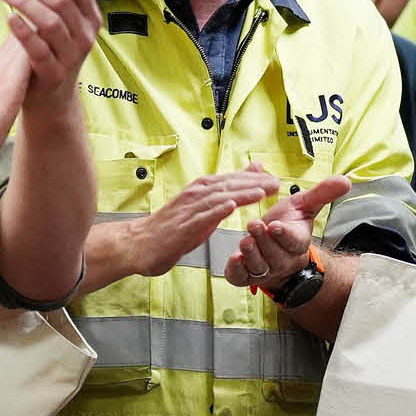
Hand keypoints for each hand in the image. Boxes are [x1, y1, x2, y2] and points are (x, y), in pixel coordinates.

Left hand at [0, 0, 101, 107]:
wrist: (51, 96)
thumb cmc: (56, 45)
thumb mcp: (68, 9)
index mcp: (90, 17)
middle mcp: (85, 36)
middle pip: (61, 2)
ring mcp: (71, 57)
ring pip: (50, 24)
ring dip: (25, 3)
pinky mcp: (53, 74)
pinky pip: (39, 50)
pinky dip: (24, 32)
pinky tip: (9, 18)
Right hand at [127, 167, 283, 277]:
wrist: (140, 243)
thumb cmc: (174, 225)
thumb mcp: (204, 205)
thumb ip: (227, 189)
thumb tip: (253, 171)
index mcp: (201, 189)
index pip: (231, 179)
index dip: (254, 178)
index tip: (275, 178)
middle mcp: (195, 195)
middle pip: (228, 185)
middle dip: (253, 183)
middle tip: (276, 183)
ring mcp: (187, 210)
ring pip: (217, 198)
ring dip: (239, 193)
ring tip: (260, 191)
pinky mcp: (181, 227)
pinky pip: (200, 217)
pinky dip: (215, 210)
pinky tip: (229, 207)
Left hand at [224, 175, 353, 289]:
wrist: (276, 248)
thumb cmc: (289, 224)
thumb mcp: (304, 206)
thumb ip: (322, 193)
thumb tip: (345, 180)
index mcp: (298, 243)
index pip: (294, 241)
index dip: (284, 235)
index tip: (275, 225)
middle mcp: (283, 260)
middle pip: (275, 255)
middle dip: (264, 240)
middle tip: (254, 225)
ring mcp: (265, 270)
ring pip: (259, 267)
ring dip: (251, 254)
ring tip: (245, 239)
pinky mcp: (246, 276)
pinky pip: (241, 277)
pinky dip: (236, 270)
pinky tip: (234, 259)